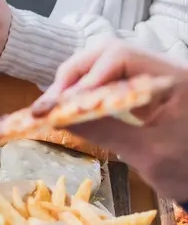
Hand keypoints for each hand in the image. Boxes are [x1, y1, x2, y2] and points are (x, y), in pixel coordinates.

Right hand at [32, 41, 187, 200]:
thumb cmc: (187, 171)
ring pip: (102, 63)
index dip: (89, 75)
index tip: (65, 103)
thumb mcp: (149, 155)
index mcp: (174, 77)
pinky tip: (68, 107)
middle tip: (49, 105)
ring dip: (74, 83)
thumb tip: (59, 119)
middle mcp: (161, 68)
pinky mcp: (140, 90)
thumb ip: (107, 132)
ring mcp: (150, 77)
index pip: (123, 56)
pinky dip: (83, 91)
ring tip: (53, 107)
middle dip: (74, 76)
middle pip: (107, 53)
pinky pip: (106, 79)